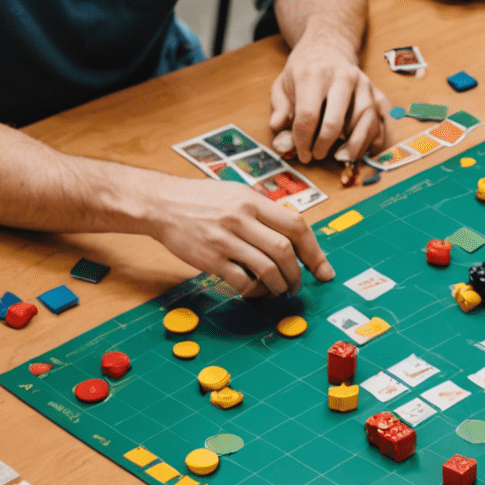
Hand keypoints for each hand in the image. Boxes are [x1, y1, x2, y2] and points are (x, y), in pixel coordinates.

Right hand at [153, 175, 333, 298]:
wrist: (161, 204)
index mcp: (252, 200)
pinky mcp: (211, 259)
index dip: (315, 251)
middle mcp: (241, 218)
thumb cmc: (201, 200)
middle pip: (285, 251)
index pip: (296, 225)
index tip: (323, 269)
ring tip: (279, 290)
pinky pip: (242, 281)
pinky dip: (253, 291)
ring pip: (267, 269)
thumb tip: (295, 236)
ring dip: (279, 286)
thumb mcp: (236, 194)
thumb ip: (263, 212)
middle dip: (297, 274)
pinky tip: (254, 291)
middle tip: (297, 286)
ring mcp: (225, 239)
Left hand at [270, 32, 390, 165]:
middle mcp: (342, 77)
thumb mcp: (283, 84)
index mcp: (314, 74)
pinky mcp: (375, 91)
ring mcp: (362, 84)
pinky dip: (375, 139)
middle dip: (325, 145)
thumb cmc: (305, 69)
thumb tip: (279, 135)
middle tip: (318, 155)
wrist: (329, 46)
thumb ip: (280, 109)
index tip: (303, 153)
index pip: (308, 116)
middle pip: (335, 122)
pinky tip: (363, 149)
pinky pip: (381, 120)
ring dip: (353, 146)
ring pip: (364, 121)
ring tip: (342, 157)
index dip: (303, 141)